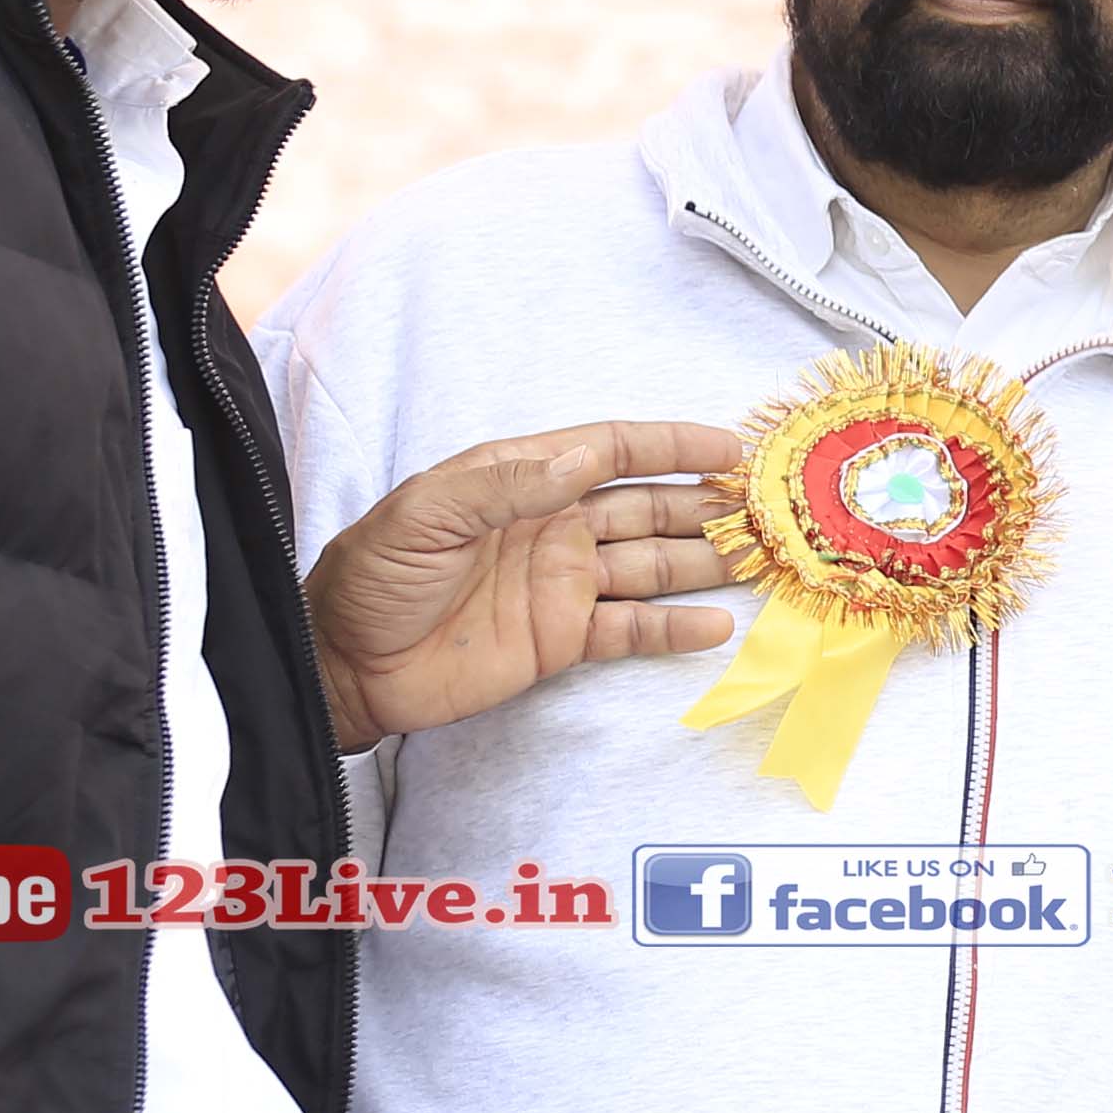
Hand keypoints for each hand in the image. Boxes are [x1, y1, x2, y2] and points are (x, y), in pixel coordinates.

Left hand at [307, 418, 748, 750]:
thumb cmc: (373, 576)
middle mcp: (554, 527)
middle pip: (647, 507)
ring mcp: (563, 585)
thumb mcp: (425, 513)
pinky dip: (675, 628)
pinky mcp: (561, 641)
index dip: (670, 447)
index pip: (611, 451)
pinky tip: (717, 626)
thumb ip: (505, 483)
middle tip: (767, 506)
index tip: (727, 449)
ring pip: (651, 564)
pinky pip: (631, 629)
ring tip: (760, 559)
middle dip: (705, 503)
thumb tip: (581, 457)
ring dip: (703, 559)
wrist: (345, 665)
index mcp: (522, 481)